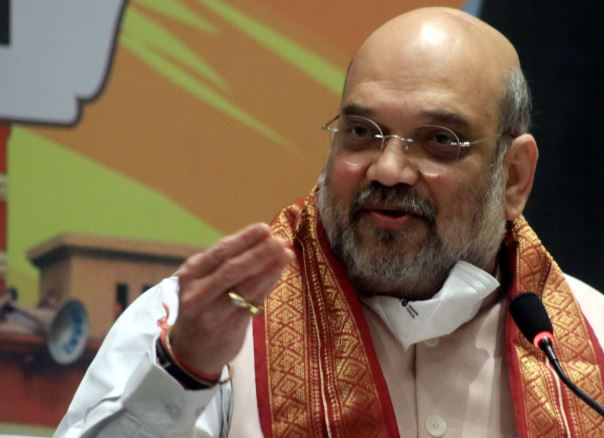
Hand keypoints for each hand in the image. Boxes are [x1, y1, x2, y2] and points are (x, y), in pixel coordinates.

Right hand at [169, 223, 294, 375]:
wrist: (189, 352)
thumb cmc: (201, 307)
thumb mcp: (202, 282)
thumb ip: (225, 264)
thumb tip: (263, 240)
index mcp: (190, 275)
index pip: (219, 252)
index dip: (244, 239)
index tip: (264, 228)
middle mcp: (197, 293)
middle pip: (231, 269)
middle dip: (258, 253)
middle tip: (279, 240)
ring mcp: (212, 313)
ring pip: (244, 287)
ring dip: (269, 269)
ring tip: (287, 254)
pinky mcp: (227, 329)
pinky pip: (252, 303)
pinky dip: (267, 286)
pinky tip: (279, 274)